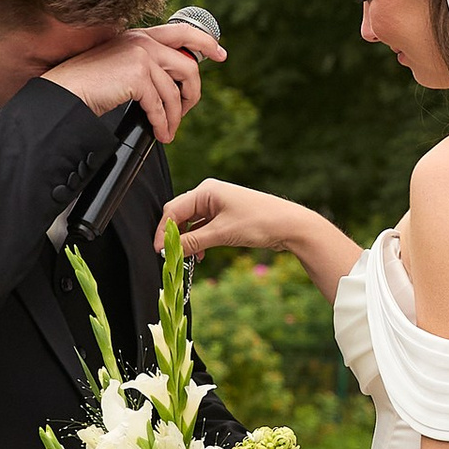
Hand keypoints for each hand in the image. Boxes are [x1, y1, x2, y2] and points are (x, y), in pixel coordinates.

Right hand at [48, 17, 222, 143]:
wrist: (64, 92)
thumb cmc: (89, 84)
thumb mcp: (120, 66)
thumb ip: (145, 65)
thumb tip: (174, 83)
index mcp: (139, 35)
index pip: (182, 31)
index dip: (206, 42)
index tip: (221, 54)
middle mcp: (142, 40)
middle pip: (188, 65)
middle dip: (193, 94)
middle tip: (186, 111)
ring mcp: (140, 56)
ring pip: (175, 91)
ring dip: (175, 117)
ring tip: (168, 132)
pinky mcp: (137, 75)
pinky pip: (161, 105)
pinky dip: (163, 123)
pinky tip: (160, 133)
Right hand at [160, 178, 294, 258]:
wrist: (290, 225)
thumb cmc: (259, 221)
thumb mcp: (222, 234)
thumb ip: (193, 242)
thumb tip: (170, 250)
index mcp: (206, 190)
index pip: (173, 210)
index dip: (163, 231)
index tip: (159, 251)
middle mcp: (210, 194)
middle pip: (180, 216)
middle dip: (175, 236)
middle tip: (171, 256)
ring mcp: (218, 205)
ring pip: (192, 224)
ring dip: (188, 241)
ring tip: (189, 258)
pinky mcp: (225, 216)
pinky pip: (204, 228)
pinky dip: (200, 241)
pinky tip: (201, 255)